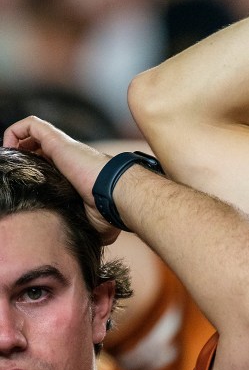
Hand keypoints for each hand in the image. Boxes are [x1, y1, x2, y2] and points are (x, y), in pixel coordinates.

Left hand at [3, 116, 119, 243]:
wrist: (116, 195)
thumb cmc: (108, 210)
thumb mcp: (93, 223)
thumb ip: (84, 226)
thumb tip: (84, 244)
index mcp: (74, 174)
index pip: (49, 164)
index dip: (33, 170)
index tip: (21, 184)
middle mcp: (68, 157)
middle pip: (39, 147)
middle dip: (21, 156)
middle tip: (12, 173)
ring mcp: (62, 146)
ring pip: (33, 132)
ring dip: (15, 142)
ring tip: (7, 157)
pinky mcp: (57, 140)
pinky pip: (30, 125)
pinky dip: (15, 132)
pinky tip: (8, 148)